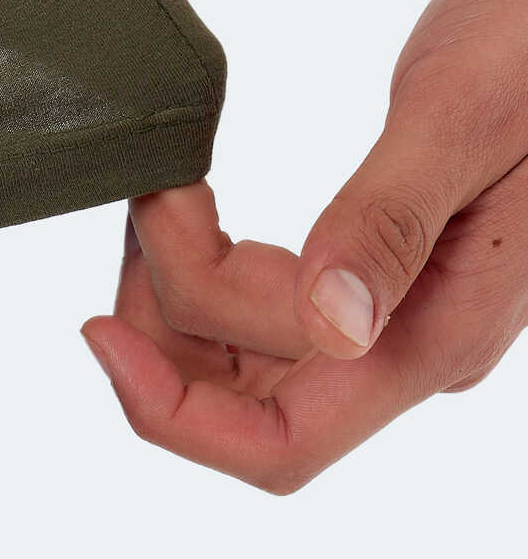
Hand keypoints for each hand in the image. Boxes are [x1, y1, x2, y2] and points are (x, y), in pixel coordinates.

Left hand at [80, 0, 527, 491]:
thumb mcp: (459, 117)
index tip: (100, 331)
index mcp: (436, 331)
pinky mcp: (383, 277)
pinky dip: (214, 269)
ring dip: (182, 291)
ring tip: (163, 195)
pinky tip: (194, 212)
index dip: (172, 412)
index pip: (283, 441)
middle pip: (247, 399)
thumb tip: (329, 325)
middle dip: (165, 322)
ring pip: (250, 358)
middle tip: (148, 201)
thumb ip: (389, 222)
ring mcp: (398, 316)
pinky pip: (273, 311)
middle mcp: (413, 347)